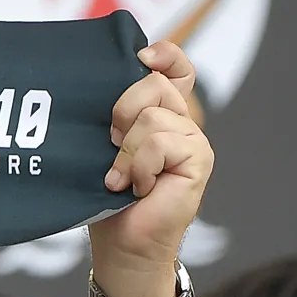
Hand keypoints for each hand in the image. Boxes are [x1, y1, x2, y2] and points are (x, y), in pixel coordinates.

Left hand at [91, 41, 209, 296]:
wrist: (122, 243)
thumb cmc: (106, 194)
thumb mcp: (102, 144)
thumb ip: (111, 110)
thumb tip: (97, 76)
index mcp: (162, 112)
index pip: (175, 66)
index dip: (163, 54)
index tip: (140, 55)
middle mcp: (182, 121)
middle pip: (155, 84)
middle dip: (121, 110)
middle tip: (110, 143)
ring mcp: (194, 141)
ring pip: (153, 116)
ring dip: (125, 151)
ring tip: (120, 177)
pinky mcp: (199, 161)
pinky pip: (161, 142)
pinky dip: (139, 166)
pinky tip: (135, 187)